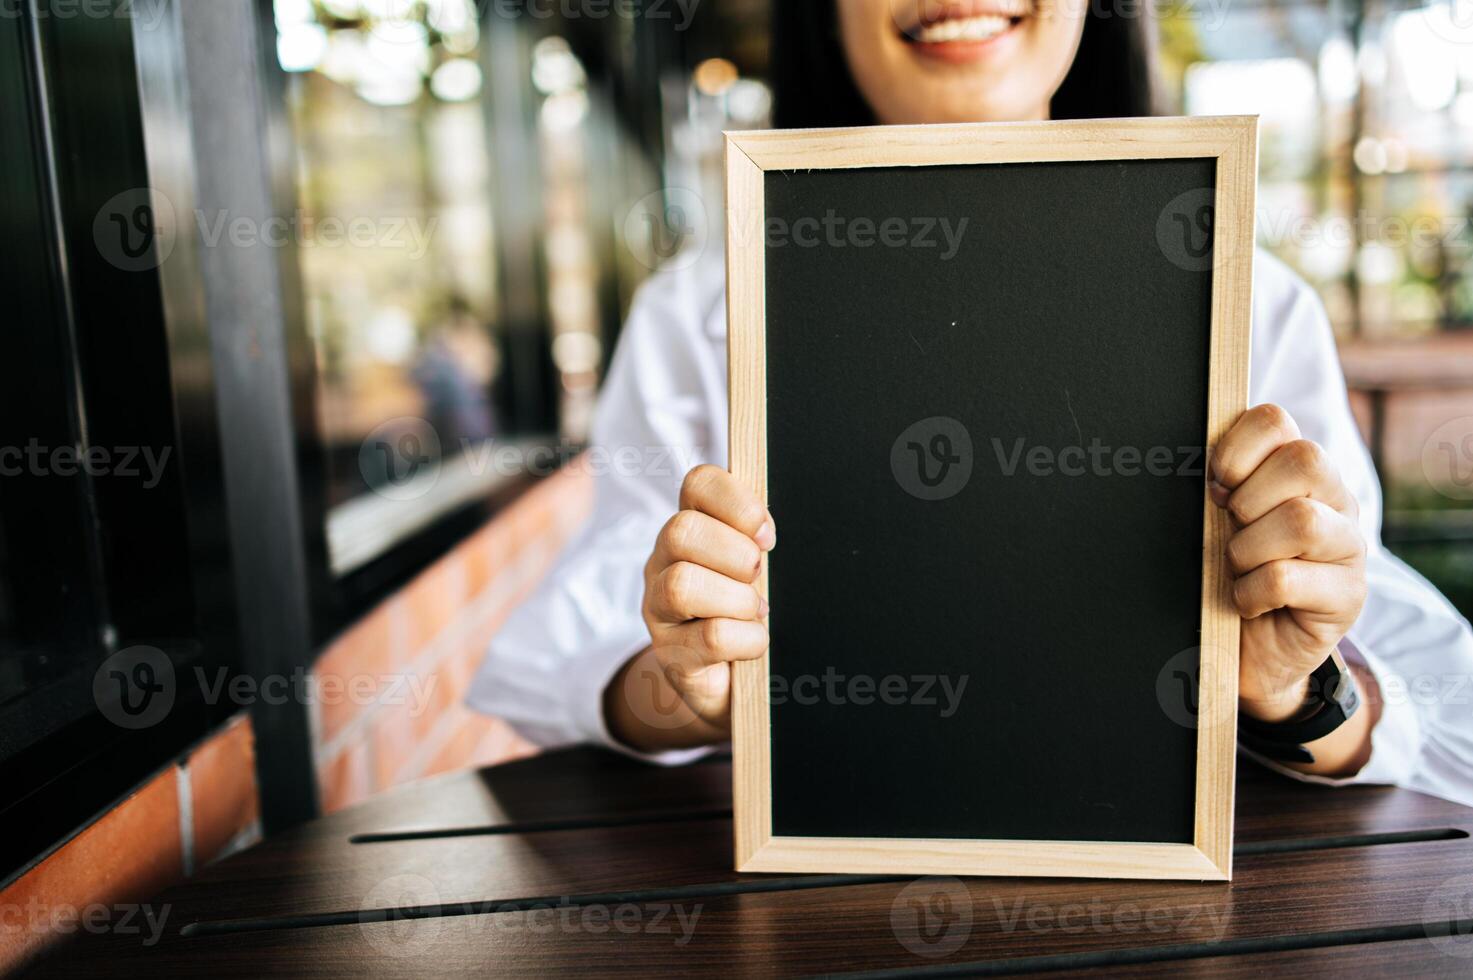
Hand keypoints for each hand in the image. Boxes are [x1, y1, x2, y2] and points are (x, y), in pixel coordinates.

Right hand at [605, 465, 774, 751]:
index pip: (698, 484)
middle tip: (760, 575)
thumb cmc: (749, 615)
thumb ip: (757, 539)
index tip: (767, 535)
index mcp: (691, 528)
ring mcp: (659, 610)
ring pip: (683, 585)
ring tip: (756, 612)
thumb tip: (771, 527)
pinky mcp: (670, 655)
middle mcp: (664, 562)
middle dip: (734, 553)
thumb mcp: (756, 570)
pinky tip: (754, 642)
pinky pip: (710, 638)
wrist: (735, 687)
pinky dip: (747, 639)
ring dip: (736, 599)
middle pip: (681, 532)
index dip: (736, 501)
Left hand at [1210, 404, 1367, 725]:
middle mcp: (1335, 500)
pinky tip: (1247, 603)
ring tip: (1236, 569)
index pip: (1275, 421)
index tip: (1214, 484)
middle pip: (1305, 460)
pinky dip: (1251, 593)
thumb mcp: (1215, 525)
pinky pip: (1286, 579)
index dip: (1235, 447)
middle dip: (1249, 498)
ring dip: (1247, 550)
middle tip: (1230, 529)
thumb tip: (1189, 465)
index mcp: (1298, 471)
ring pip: (1301, 521)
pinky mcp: (1348, 596)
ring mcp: (1349, 547)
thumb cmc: (1226, 577)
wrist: (1249, 653)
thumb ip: (1215, 488)